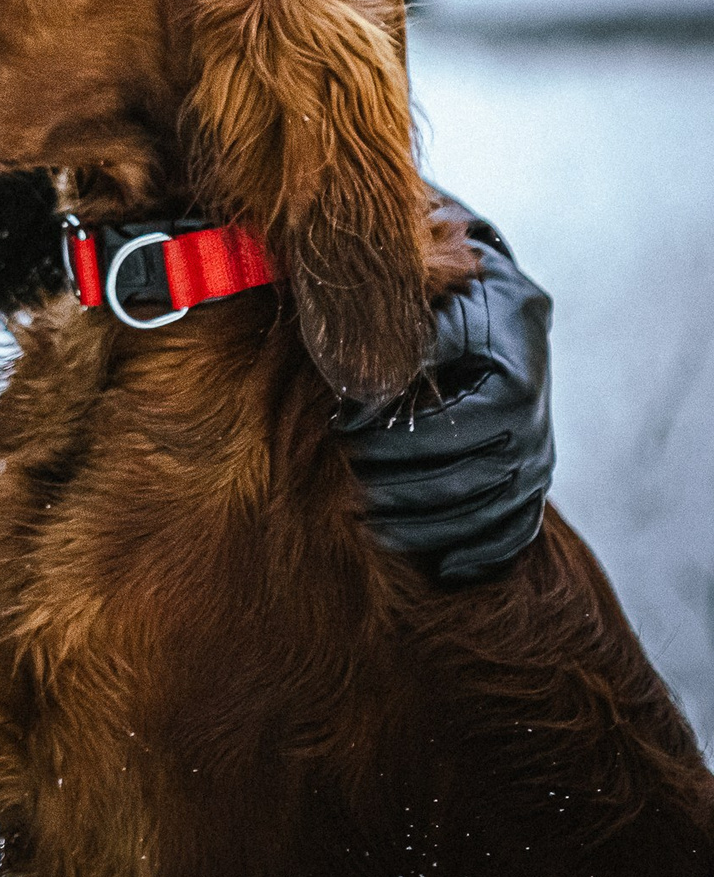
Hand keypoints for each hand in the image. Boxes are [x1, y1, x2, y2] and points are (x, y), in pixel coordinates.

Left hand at [336, 199, 552, 583]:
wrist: (507, 314)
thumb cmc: (461, 306)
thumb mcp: (441, 309)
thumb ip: (407, 343)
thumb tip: (361, 389)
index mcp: (513, 390)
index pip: (443, 435)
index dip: (386, 442)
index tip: (339, 436)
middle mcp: (532, 434)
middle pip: (459, 483)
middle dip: (394, 489)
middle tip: (343, 487)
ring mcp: (537, 465)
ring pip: (481, 516)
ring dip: (422, 529)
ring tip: (366, 526)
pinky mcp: (533, 486)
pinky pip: (513, 533)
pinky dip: (479, 555)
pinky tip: (442, 570)